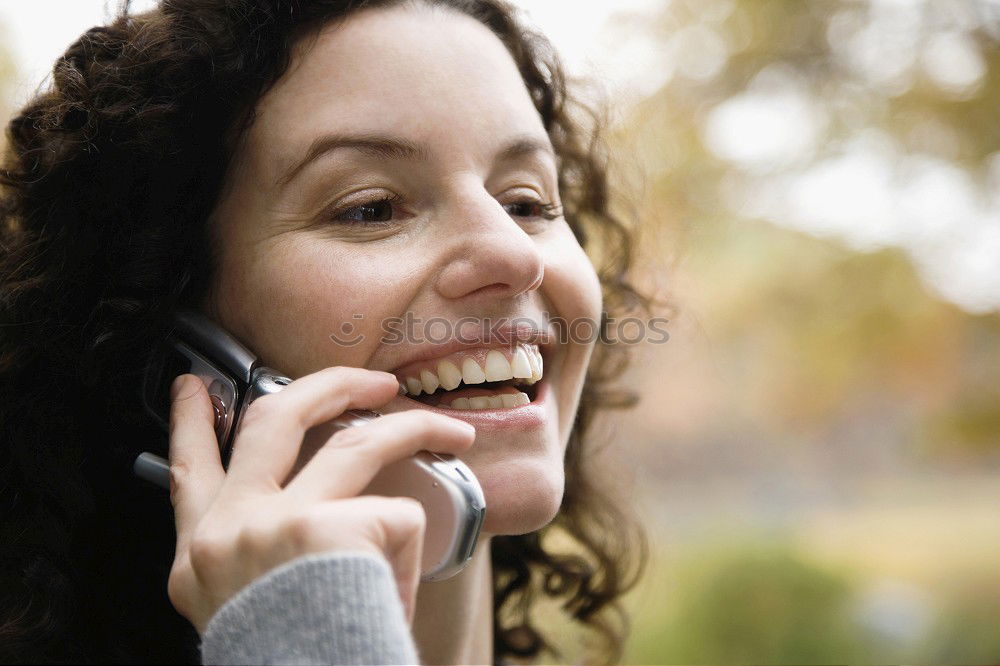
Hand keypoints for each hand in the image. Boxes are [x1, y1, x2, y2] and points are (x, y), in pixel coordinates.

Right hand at [164, 366, 475, 632]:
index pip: (188, 471)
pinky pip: (397, 517)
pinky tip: (399, 591)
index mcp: (202, 557)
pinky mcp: (325, 530)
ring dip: (411, 428)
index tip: (194, 386)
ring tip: (450, 429)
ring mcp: (273, 526)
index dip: (190, 422)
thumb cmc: (292, 659)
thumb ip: (261, 555)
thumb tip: (324, 509)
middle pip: (272, 421)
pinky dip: (410, 553)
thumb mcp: (244, 608)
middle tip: (369, 380)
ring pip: (355, 444)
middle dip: (327, 386)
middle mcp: (228, 532)